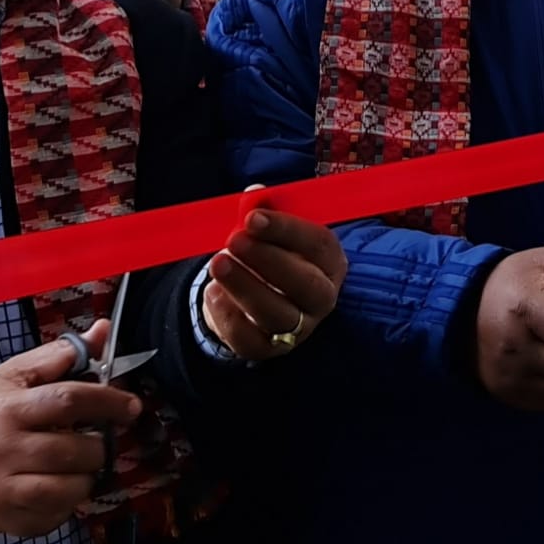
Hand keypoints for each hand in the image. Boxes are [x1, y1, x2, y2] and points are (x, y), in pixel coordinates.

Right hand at [0, 321, 142, 536]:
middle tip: (93, 439)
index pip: (71, 400)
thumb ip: (59, 356)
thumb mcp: (10, 376)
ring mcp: (3, 490)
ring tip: (74, 464)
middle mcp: (6, 451)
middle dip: (98, 444)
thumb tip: (101, 333)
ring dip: (84, 476)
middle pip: (78, 449)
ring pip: (70, 489)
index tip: (130, 406)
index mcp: (10, 410)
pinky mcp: (2, 519)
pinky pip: (52, 518)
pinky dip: (64, 505)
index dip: (109, 401)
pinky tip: (55, 486)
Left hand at [202, 192, 347, 359]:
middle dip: (269, 260)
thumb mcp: (270, 230)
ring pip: (279, 315)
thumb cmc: (271, 255)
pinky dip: (229, 317)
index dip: (287, 229)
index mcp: (330, 262)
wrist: (255, 297)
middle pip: (306, 284)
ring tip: (218, 263)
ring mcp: (299, 327)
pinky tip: (214, 293)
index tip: (253, 217)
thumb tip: (255, 194)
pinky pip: (251, 340)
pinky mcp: (270, 349)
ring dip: (246, 287)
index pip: (319, 244)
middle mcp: (322, 297)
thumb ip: (265, 211)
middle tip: (235, 240)